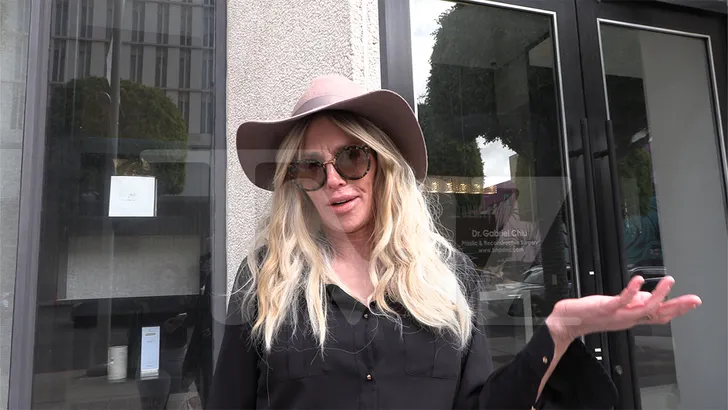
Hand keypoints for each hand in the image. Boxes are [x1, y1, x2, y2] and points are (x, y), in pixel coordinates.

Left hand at [545, 275, 701, 342]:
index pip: (659, 316)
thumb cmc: (589, 314)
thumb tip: (648, 294)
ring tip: (669, 281)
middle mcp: (627, 318)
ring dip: (659, 294)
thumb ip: (633, 302)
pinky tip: (639, 279)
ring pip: (644, 308)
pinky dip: (632, 290)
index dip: (677, 310)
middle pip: (657, 315)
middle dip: (677, 307)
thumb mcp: (615, 307)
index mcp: (631, 318)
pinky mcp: (605, 308)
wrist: (566, 322)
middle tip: (693, 300)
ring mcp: (617, 314)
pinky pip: (621, 300)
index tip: (693, 302)